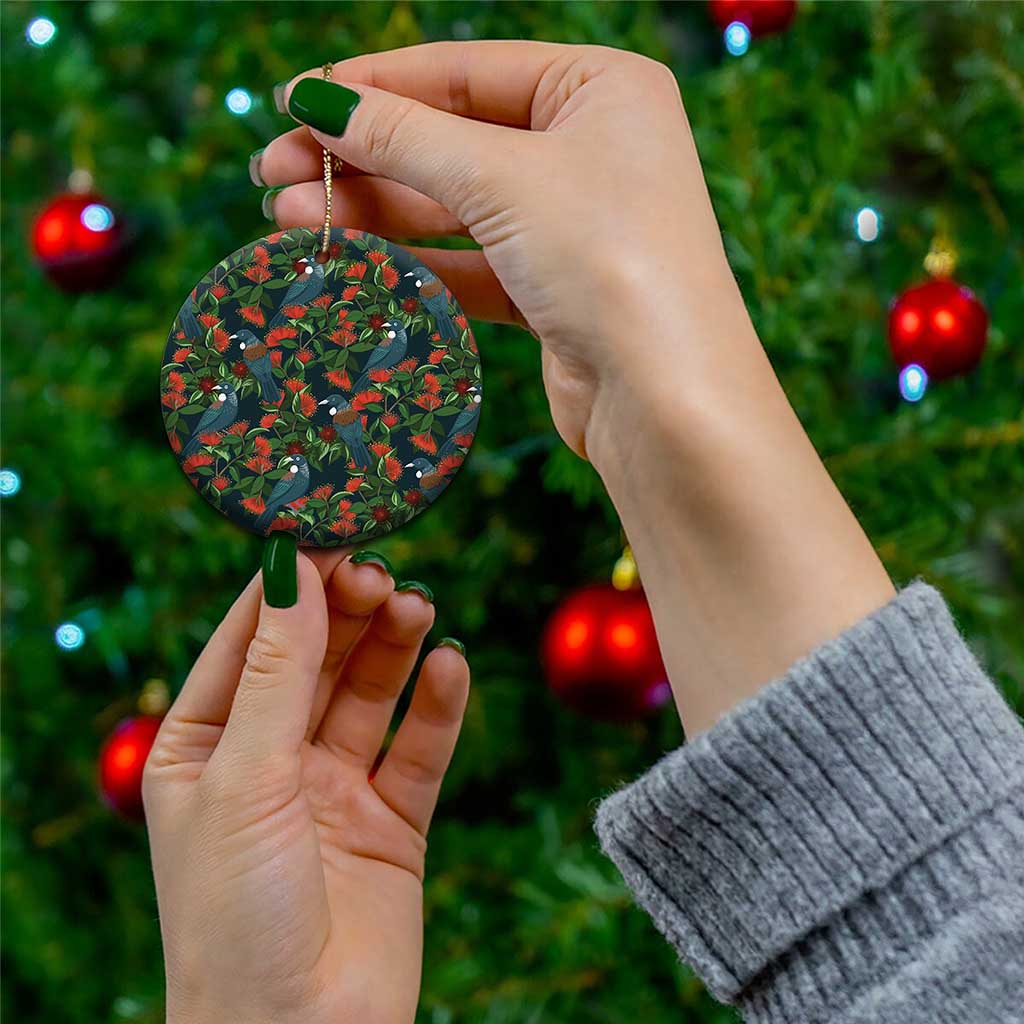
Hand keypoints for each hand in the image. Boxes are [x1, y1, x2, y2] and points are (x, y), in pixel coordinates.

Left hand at [144, 551, 468, 1023]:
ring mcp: (333, 790)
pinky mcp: (392, 822)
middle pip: (316, 658)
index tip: (330, 529)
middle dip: (347, 611)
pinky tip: (450, 666)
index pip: (249, 640)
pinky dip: (438, 706)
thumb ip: (277, 672)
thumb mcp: (245, 777)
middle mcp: (270, 761)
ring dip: (394, 646)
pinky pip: (419, 749)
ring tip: (418, 607)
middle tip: (382, 571)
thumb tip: (292, 568)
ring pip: (370, 694)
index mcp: (206, 747)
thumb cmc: (235, 917)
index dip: (289, 584)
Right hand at [258, 40, 735, 460]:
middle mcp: (592, 149)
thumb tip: (318, 100)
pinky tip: (348, 264)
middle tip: (273, 174)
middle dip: (361, 158)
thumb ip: (404, 137)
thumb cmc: (608, 261)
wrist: (665, 399)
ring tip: (290, 222)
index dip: (373, 86)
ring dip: (373, 214)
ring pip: (454, 207)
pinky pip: (469, 264)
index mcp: (601, 88)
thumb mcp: (500, 178)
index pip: (464, 71)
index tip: (294, 102)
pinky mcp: (554, 291)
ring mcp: (574, 224)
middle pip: (451, 140)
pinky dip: (411, 264)